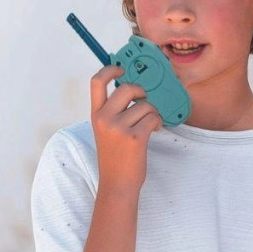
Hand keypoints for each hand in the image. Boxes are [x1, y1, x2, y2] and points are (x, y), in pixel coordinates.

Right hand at [90, 64, 161, 191]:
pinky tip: (152, 131)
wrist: (117, 183)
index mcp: (95, 115)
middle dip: (141, 92)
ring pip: (145, 105)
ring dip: (152, 113)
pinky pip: (153, 117)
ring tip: (148, 125)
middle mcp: (104, 118)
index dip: (110, 70)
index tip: (121, 68)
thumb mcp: (107, 130)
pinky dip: (157, 123)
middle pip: (127, 88)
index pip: (97, 82)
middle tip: (145, 102)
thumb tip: (134, 89)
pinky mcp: (134, 137)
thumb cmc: (116, 155)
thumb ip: (114, 110)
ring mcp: (118, 128)